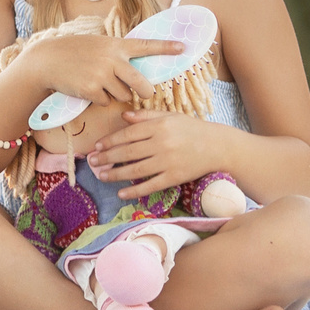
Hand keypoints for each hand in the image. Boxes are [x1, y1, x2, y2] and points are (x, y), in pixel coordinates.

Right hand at [9, 30, 182, 108]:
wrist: (47, 60)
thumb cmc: (74, 52)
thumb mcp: (98, 45)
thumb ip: (117, 54)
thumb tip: (136, 71)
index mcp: (116, 45)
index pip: (146, 46)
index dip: (166, 47)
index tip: (183, 48)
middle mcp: (112, 59)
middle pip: (141, 84)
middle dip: (144, 92)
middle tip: (144, 94)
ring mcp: (102, 75)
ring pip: (123, 96)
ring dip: (115, 95)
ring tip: (98, 83)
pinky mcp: (92, 90)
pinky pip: (106, 102)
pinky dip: (99, 100)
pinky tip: (86, 89)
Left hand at [89, 109, 225, 199]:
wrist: (218, 146)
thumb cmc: (192, 129)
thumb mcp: (170, 117)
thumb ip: (146, 116)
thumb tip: (124, 116)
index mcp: (159, 126)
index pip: (128, 134)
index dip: (110, 141)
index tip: (97, 146)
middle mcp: (162, 143)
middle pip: (128, 152)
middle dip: (107, 158)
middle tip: (92, 162)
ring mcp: (168, 162)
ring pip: (136, 170)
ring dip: (115, 174)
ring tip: (101, 176)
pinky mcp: (175, 177)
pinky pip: (151, 185)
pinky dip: (135, 191)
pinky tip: (121, 193)